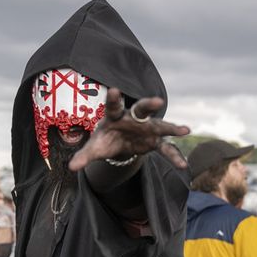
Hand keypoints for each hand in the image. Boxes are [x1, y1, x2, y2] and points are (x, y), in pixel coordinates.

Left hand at [69, 87, 189, 171]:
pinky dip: (174, 155)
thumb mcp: (94, 148)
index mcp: (114, 116)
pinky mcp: (154, 141)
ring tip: (185, 130)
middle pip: (142, 109)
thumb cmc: (105, 140)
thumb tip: (71, 167)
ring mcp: (146, 129)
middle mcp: (133, 118)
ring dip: (171, 128)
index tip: (114, 89)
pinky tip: (183, 165)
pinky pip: (165, 148)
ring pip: (159, 125)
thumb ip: (84, 156)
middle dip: (149, 104)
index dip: (113, 98)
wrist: (118, 144)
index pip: (113, 106)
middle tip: (158, 101)